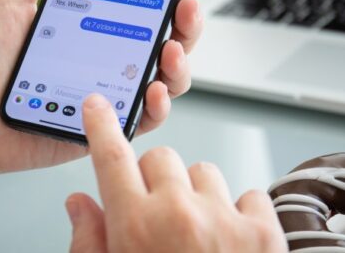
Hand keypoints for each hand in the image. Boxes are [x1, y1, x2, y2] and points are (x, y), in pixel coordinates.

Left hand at [0, 0, 220, 187]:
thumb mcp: (10, 1)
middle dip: (190, 16)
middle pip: (169, 33)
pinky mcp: (109, 122)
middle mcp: (113, 52)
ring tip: (172, 47)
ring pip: (169, 74)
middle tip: (187, 2)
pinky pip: (147, 115)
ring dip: (182, 59)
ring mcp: (114, 88)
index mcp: (97, 21)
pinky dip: (158, 103)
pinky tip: (152, 87)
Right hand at [66, 95, 287, 252]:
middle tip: (158, 214)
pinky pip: (249, 194)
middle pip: (161, 158)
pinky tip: (230, 243)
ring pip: (205, 172)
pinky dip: (240, 212)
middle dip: (155, 179)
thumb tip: (79, 203)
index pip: (110, 157)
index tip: (98, 106)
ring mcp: (225, 218)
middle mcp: (180, 212)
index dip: (102, 126)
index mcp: (135, 226)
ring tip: (198, 235)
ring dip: (198, 195)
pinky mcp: (266, 231)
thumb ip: (89, 242)